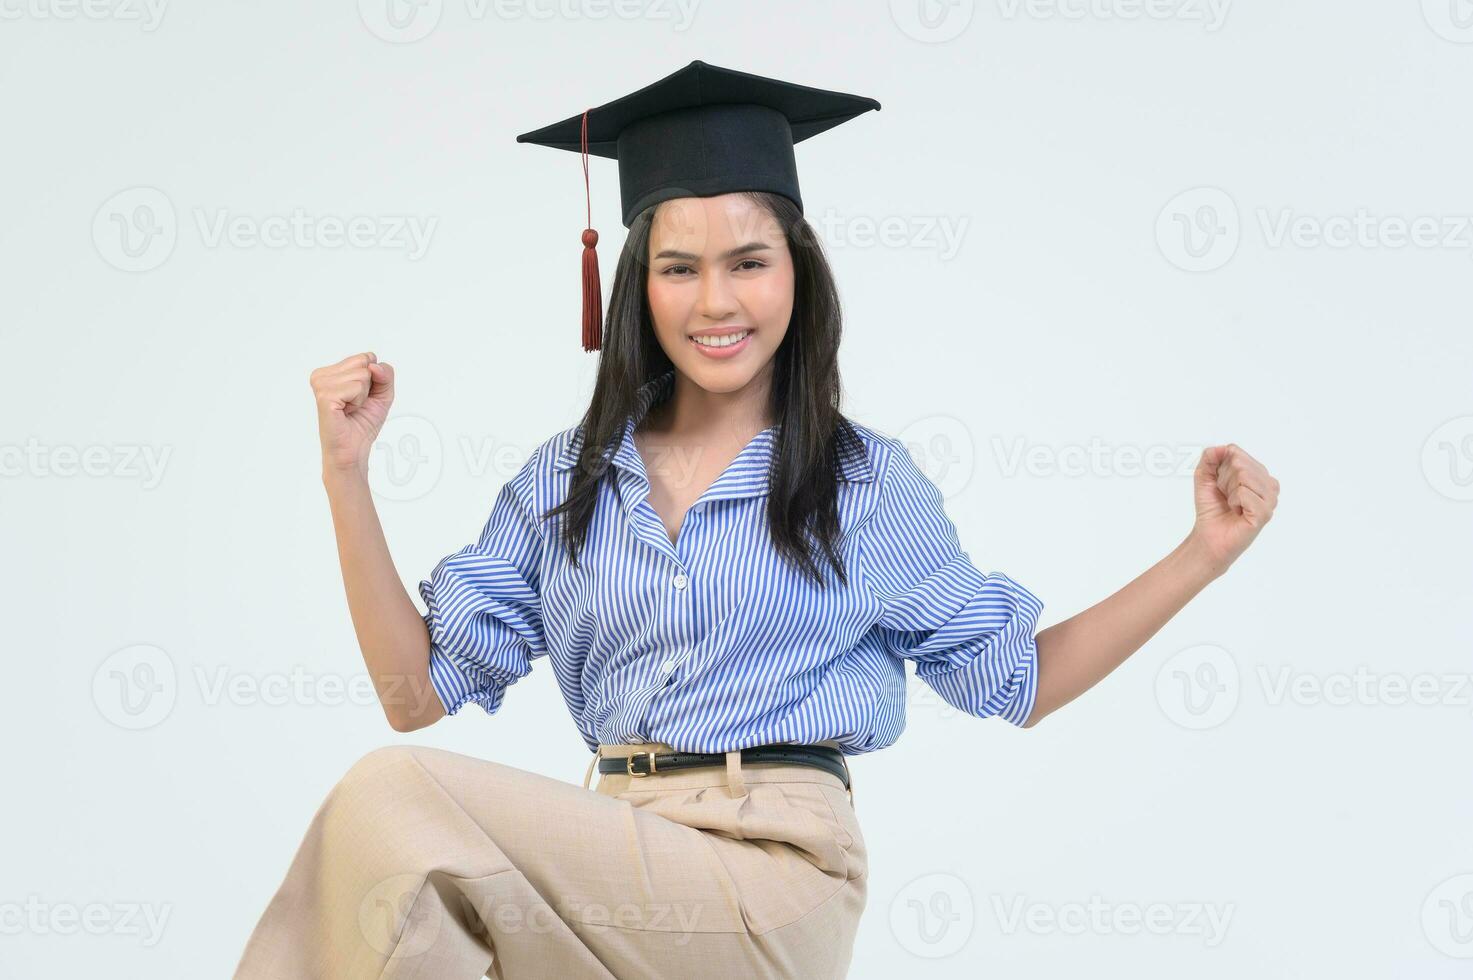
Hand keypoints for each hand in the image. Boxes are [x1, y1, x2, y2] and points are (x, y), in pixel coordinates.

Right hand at [310, 351, 394, 477]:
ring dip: (363, 396)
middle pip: (365, 363)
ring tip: (350, 409)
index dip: (374, 380)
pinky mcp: (324, 395)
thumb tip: (373, 365)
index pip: (366, 357)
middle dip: (369, 387)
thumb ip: (385, 374)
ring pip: (362, 375)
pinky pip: (357, 387)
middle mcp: (322, 375)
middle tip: (355, 405)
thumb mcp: (383, 394)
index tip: (361, 397)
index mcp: (331, 372)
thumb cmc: (363, 423)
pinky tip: (346, 411)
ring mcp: (321, 384)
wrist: (353, 449)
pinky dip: (359, 401)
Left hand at [1189, 443, 1279, 574]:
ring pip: (1244, 477)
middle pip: (1240, 464)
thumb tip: (1223, 447)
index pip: (1236, 453)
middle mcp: (1269, 486)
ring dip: (1229, 491)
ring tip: (1232, 504)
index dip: (1220, 468)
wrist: (1208, 535)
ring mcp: (1270, 500)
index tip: (1221, 485)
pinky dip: (1233, 501)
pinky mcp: (1264, 513)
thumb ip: (1210, 457)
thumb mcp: (1204, 477)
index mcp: (1259, 474)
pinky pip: (1244, 493)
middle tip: (1226, 497)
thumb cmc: (1211, 507)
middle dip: (1224, 480)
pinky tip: (1236, 512)